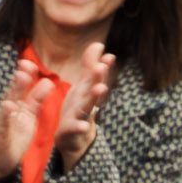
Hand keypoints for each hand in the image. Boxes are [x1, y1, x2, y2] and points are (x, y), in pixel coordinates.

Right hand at [0, 57, 48, 182]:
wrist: (1, 160)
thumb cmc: (15, 135)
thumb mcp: (28, 114)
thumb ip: (36, 98)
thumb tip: (48, 81)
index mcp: (16, 106)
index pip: (21, 88)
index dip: (25, 75)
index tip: (30, 62)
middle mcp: (7, 112)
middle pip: (13, 94)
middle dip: (19, 81)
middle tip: (26, 66)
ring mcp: (3, 124)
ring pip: (7, 107)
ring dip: (12, 93)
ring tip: (19, 80)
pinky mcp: (1, 138)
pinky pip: (3, 127)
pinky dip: (5, 117)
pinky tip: (8, 107)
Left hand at [52, 44, 112, 168]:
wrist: (72, 138)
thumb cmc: (78, 108)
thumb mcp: (83, 86)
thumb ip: (89, 66)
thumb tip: (99, 44)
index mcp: (88, 92)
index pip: (97, 78)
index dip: (103, 67)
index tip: (110, 56)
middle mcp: (87, 103)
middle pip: (94, 89)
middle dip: (98, 78)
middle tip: (101, 66)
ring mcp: (81, 117)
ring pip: (87, 107)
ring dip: (94, 98)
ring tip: (100, 88)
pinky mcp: (71, 131)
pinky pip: (75, 129)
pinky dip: (79, 128)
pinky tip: (83, 126)